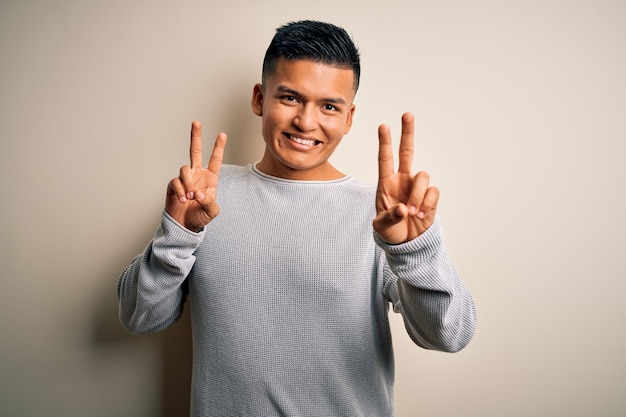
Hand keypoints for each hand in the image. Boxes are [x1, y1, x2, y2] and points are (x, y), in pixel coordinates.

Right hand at [165, 121, 226, 231]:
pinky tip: (183, 200)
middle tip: (196, 122)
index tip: (222, 134)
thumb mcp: (212, 212)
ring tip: (190, 197)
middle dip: (196, 136)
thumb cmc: (200, 217)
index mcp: (210, 178)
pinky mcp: (173, 185)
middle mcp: (197, 175)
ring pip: (184, 169)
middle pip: (195, 151)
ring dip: (188, 183)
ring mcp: (185, 179)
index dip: (218, 147)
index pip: (215, 160)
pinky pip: (175, 181)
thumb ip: (209, 202)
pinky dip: (180, 191)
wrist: (185, 226)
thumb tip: (199, 192)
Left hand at [373, 113, 438, 243]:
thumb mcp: (381, 227)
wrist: (408, 243)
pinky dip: (427, 204)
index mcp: (387, 183)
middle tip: (407, 114)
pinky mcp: (431, 197)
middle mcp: (403, 180)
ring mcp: (417, 187)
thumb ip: (389, 217)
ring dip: (417, 195)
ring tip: (412, 213)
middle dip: (408, 133)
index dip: (385, 143)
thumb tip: (403, 208)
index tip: (383, 126)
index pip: (385, 159)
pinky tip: (421, 215)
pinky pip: (433, 192)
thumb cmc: (390, 231)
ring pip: (423, 176)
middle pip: (407, 151)